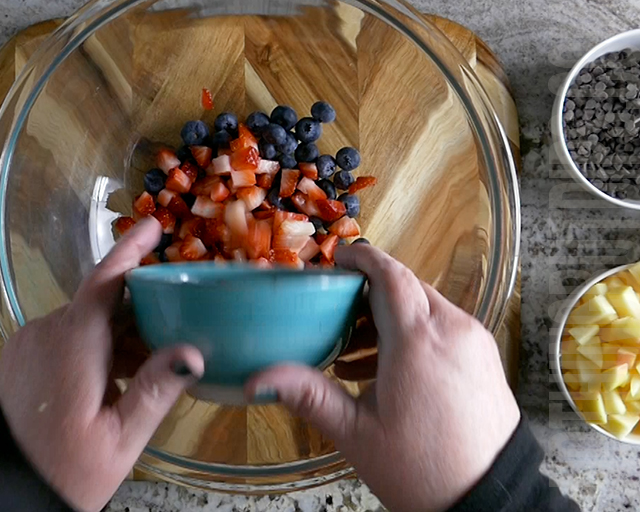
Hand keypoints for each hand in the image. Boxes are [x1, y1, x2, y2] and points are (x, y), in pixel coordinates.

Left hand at [0, 217, 203, 511]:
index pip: (105, 281)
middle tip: (171, 331)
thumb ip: (156, 389)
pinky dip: (92, 346)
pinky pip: (63, 337)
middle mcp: (45, 333)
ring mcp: (28, 344)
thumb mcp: (121, 438)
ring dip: (115, 335)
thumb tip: (192, 351)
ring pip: (83, 322)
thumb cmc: (68, 470)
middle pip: (99, 304)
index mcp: (72, 344)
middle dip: (137, 312)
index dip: (131, 249)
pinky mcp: (19, 357)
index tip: (154, 225)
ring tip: (144, 368)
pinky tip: (112, 377)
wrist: (8, 496)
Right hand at [246, 244, 519, 511]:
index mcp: (418, 340)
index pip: (389, 274)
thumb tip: (258, 381)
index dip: (361, 259)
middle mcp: (452, 329)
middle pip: (406, 286)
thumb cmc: (422, 470)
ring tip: (354, 351)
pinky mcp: (484, 358)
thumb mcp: (355, 433)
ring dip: (391, 316)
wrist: (489, 501)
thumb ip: (307, 395)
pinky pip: (445, 326)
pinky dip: (415, 333)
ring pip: (426, 305)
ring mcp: (474, 342)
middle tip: (336, 312)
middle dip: (370, 293)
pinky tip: (386, 368)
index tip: (337, 260)